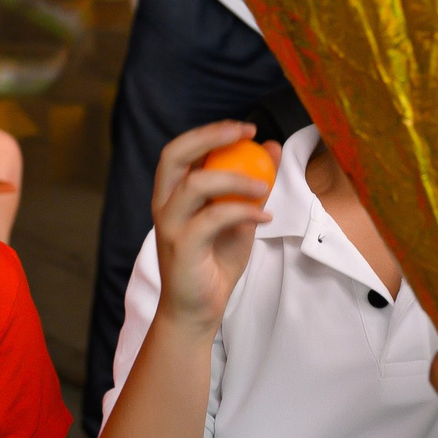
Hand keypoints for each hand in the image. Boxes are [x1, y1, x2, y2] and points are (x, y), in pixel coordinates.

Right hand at [150, 122, 276, 334]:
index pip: (181, 149)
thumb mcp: (239, 217)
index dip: (210, 132)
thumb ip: (251, 184)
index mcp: (173, 194)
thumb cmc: (214, 262)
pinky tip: (263, 216)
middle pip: (174, 155)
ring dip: (235, 179)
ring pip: (194, 185)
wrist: (196, 310)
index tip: (246, 127)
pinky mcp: (182, 248)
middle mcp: (165, 205)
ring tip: (264, 187)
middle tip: (246, 133)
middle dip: (210, 137)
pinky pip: (212, 219)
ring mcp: (171, 226)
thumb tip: (272, 148)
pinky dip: (242, 211)